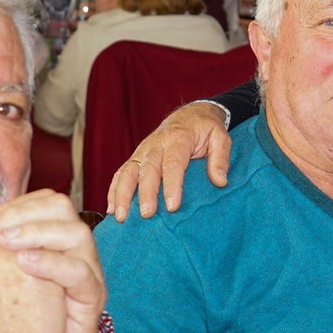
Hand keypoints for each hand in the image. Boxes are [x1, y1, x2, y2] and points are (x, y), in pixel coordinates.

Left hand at [0, 190, 104, 332]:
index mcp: (48, 244)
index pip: (38, 203)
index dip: (9, 208)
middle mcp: (70, 253)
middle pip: (59, 207)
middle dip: (21, 213)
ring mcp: (85, 273)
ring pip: (74, 231)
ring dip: (36, 231)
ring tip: (5, 244)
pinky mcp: (92, 299)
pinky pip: (77, 272)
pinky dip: (50, 263)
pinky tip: (22, 265)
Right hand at [107, 101, 231, 219]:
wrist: (190, 115)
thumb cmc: (206, 130)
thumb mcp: (221, 137)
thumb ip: (221, 158)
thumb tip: (220, 181)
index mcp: (179, 138)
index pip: (173, 163)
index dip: (172, 185)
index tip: (173, 206)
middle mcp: (156, 144)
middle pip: (148, 169)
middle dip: (146, 193)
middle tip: (147, 215)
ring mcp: (143, 151)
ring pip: (128, 171)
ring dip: (122, 194)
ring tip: (120, 216)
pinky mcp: (136, 157)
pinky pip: (121, 173)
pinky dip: (114, 190)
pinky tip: (111, 209)